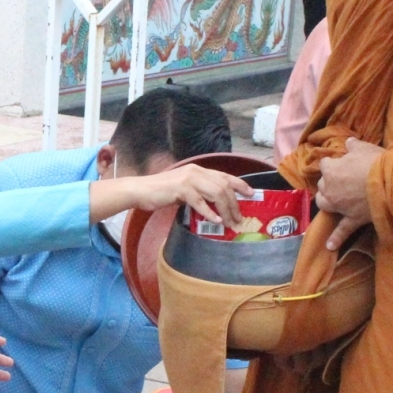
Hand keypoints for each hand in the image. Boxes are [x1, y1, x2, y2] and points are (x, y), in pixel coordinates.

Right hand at [121, 164, 243, 228]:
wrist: (141, 190)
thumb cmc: (161, 192)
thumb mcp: (184, 189)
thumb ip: (199, 192)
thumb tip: (214, 205)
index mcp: (198, 170)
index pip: (224, 175)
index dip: (240, 184)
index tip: (251, 193)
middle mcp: (196, 172)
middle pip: (223, 186)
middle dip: (234, 203)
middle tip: (239, 217)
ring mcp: (188, 179)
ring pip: (216, 193)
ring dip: (226, 209)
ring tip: (230, 222)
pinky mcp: (180, 189)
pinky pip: (200, 202)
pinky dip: (209, 212)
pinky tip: (216, 220)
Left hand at [314, 138, 381, 249]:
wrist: (391, 183)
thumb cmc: (376, 163)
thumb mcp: (364, 148)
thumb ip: (353, 146)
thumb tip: (348, 141)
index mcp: (331, 170)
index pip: (325, 164)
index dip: (333, 164)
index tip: (341, 163)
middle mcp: (330, 189)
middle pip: (323, 185)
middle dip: (329, 182)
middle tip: (341, 180)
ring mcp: (340, 206)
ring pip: (325, 204)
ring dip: (327, 202)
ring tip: (332, 201)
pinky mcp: (352, 219)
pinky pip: (342, 230)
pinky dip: (336, 239)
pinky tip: (329, 247)